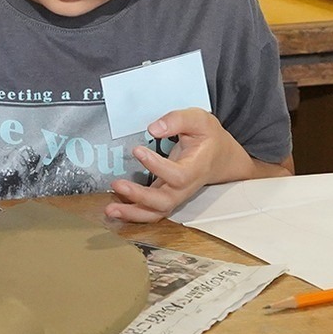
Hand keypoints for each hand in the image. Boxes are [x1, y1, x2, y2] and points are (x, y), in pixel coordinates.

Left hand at [106, 108, 253, 223]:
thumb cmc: (209, 138)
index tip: (137, 150)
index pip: (178, 175)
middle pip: (165, 202)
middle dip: (140, 197)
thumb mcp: (199, 120)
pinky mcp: (166, 195)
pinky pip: (151, 211)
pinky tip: (115, 209)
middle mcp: (185, 187)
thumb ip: (177, 120)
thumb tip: (153, 128)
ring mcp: (176, 194)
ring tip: (111, 209)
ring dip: (133, 213)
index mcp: (196, 168)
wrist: (222, 157)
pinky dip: (134, 214)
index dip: (157, 166)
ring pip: (157, 213)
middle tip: (118, 184)